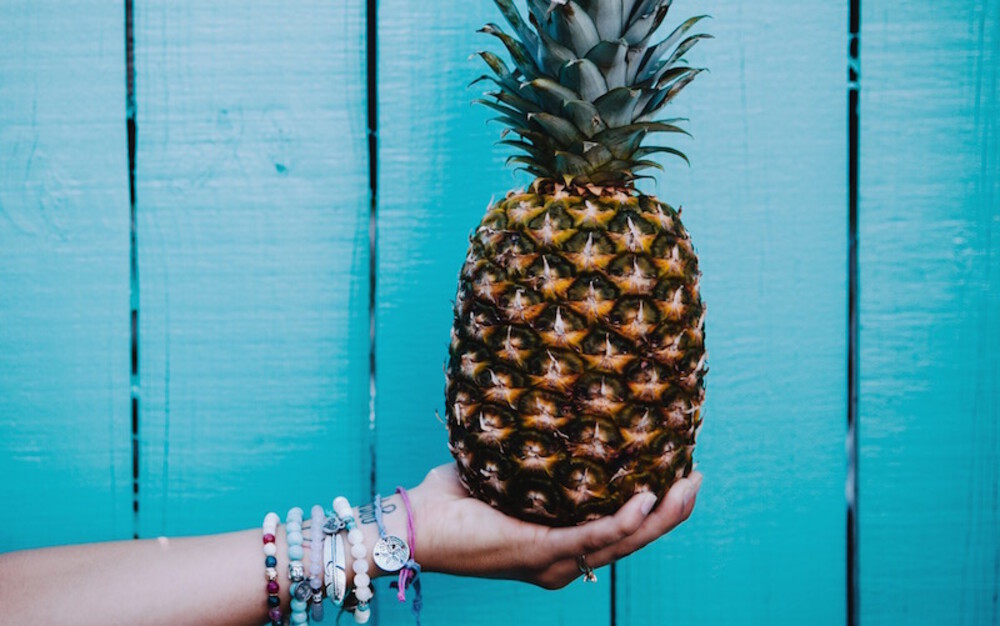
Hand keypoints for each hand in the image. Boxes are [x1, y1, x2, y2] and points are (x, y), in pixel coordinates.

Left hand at [407, 463, 701, 588]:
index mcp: (556, 546)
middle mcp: (561, 561)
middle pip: (633, 542)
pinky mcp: (538, 553)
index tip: (678, 476)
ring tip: (688, 485)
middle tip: (697, 479)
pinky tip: (647, 500)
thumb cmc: (451, 498)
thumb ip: (531, 452)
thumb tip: (549, 407)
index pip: (617, 533)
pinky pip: (593, 538)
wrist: (413, 524)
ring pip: (624, 543)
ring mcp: (552, 561)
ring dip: (661, 517)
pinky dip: (623, 521)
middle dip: (671, 513)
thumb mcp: (503, 471)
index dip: (653, 511)